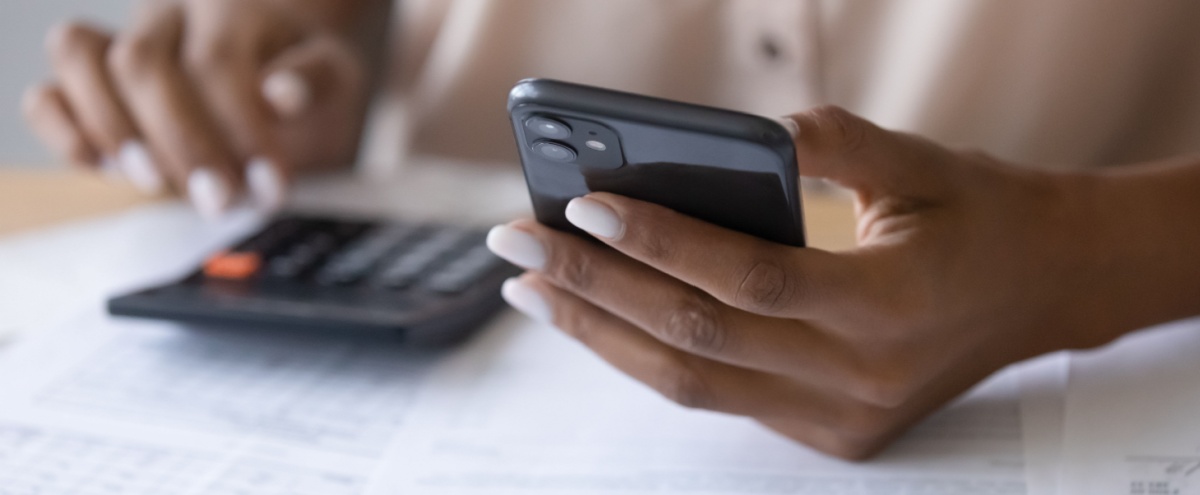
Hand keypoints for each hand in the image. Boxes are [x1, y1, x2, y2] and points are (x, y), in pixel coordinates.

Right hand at [22, 0, 372, 217]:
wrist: (282, 47)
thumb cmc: (306, 65)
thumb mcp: (332, 70)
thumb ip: (314, 79)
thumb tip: (280, 94)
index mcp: (228, 7)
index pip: (216, 63)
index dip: (240, 130)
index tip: (270, 187)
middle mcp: (166, 14)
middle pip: (141, 64)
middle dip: (180, 143)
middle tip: (221, 200)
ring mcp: (121, 40)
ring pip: (79, 59)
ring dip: (114, 130)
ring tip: (158, 183)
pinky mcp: (94, 79)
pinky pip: (49, 90)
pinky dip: (61, 128)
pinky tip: (100, 165)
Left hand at [484, 106, 1135, 458]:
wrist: (1046, 287)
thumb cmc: (983, 215)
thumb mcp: (924, 161)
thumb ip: (836, 143)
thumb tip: (746, 136)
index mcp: (893, 307)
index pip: (752, 280)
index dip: (663, 244)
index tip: (586, 206)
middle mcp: (862, 379)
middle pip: (700, 340)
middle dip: (596, 290)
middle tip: (520, 245)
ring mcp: (842, 418)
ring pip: (693, 385)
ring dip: (602, 335)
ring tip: (535, 290)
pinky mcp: (828, 433)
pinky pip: (717, 396)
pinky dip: (650, 356)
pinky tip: (600, 317)